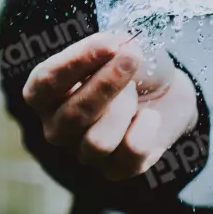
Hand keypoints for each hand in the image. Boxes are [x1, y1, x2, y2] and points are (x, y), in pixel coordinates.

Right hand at [23, 31, 198, 180]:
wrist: (167, 90)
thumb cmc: (130, 65)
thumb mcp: (120, 48)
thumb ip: (111, 48)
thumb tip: (116, 46)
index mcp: (46, 94)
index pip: (45, 82)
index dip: (77, 62)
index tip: (110, 43)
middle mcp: (58, 127)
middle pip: (73, 115)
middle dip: (108, 83)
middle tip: (134, 56)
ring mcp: (84, 152)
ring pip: (97, 143)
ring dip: (125, 109)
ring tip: (137, 92)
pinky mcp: (116, 169)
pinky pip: (128, 158)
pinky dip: (145, 131)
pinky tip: (151, 115)